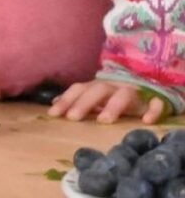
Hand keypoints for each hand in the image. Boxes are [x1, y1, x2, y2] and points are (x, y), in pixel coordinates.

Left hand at [48, 78, 169, 124]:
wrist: (149, 88)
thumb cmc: (115, 97)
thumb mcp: (96, 98)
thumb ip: (77, 99)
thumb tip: (53, 103)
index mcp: (98, 86)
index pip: (79, 89)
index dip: (66, 99)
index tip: (53, 114)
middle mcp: (114, 86)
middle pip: (98, 89)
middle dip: (84, 102)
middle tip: (73, 118)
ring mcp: (135, 92)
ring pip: (124, 94)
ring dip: (114, 106)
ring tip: (104, 120)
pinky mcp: (154, 100)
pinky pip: (155, 103)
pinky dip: (153, 110)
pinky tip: (146, 121)